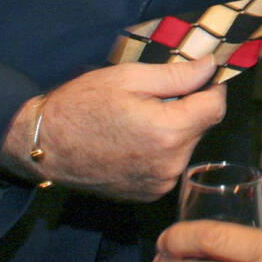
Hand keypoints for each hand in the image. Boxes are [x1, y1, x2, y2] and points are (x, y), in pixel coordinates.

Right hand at [0, 57, 224, 201]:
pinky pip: (170, 164)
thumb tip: (210, 67)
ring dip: (175, 129)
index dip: (213, 86)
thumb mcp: (128, 77)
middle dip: (189, 107)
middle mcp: (170, 164)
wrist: (45, 146)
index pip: (216, 107)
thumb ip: (176, 74)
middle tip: (157, 94)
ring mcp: (160, 183)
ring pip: (186, 146)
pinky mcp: (148, 194)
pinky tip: (135, 138)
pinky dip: (162, 149)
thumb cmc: (82, 105)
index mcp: (168, 132)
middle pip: (201, 126)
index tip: (203, 74)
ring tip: (140, 117)